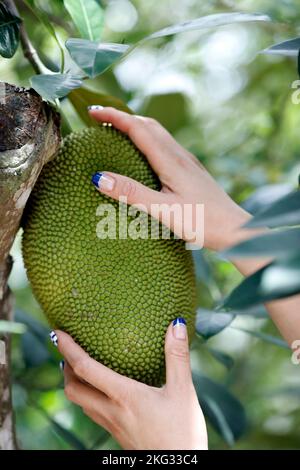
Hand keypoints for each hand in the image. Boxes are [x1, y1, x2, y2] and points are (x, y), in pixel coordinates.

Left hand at [56, 320, 207, 449]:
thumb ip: (177, 356)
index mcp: (124, 396)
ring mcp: (112, 425)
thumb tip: (176, 325)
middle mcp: (112, 411)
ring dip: (74, 382)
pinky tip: (103, 391)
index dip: (68, 348)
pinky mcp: (117, 434)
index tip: (57, 333)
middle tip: (67, 348)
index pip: (86, 368)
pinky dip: (88, 395)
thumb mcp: (183, 391)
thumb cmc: (182, 433)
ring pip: (80, 402)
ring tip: (79, 366)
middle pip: (73, 388)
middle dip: (65, 366)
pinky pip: (93, 412)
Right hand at [89, 106, 250, 250]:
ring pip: (158, 134)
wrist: (235, 230)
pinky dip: (147, 141)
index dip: (114, 117)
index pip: (138, 128)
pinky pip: (165, 146)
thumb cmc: (203, 222)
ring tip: (116, 131)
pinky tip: (143, 155)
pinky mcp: (191, 171)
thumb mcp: (164, 210)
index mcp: (171, 160)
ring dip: (136, 127)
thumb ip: (132, 193)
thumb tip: (99, 177)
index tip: (92, 111)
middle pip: (148, 125)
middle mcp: (180, 156)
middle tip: (100, 118)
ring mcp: (188, 162)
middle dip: (123, 117)